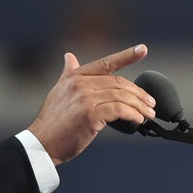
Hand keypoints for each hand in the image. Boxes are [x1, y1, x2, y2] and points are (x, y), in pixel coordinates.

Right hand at [28, 44, 155, 164]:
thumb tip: (69, 56)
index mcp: (75, 76)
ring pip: (121, 96)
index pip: (105, 63)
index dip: (126, 55)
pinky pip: (119, 110)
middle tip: (151, 104)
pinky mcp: (90, 114)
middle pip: (119, 83)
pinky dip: (132, 115)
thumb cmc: (52, 122)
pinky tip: (138, 121)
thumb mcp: (59, 91)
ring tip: (149, 114)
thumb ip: (68, 73)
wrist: (42, 143)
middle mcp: (80, 83)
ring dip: (139, 106)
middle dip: (139, 93)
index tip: (143, 49)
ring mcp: (85, 98)